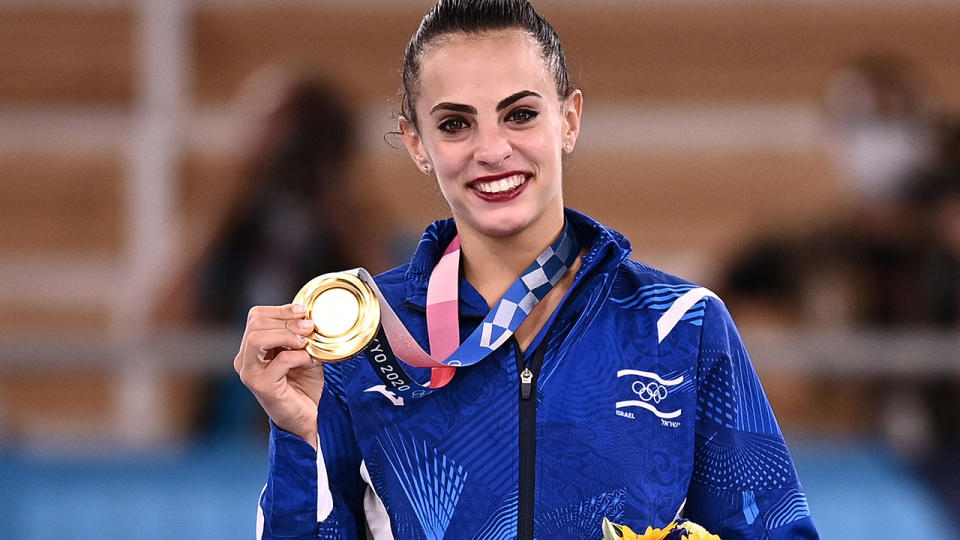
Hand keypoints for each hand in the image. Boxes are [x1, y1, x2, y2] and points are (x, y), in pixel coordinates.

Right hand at [234, 303, 322, 449]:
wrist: (307, 417)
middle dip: (286, 320)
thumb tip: (307, 316)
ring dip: (286, 335)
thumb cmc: (304, 385)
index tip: (303, 310)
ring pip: (257, 339)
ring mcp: (250, 373)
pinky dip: (298, 356)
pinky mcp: (261, 386)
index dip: (280, 309)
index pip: (256, 316)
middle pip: (255, 324)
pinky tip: (310, 361)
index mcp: (252, 348)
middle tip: (309, 326)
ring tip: (305, 341)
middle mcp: (245, 359)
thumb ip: (301, 335)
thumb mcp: (304, 352)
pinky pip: (279, 361)